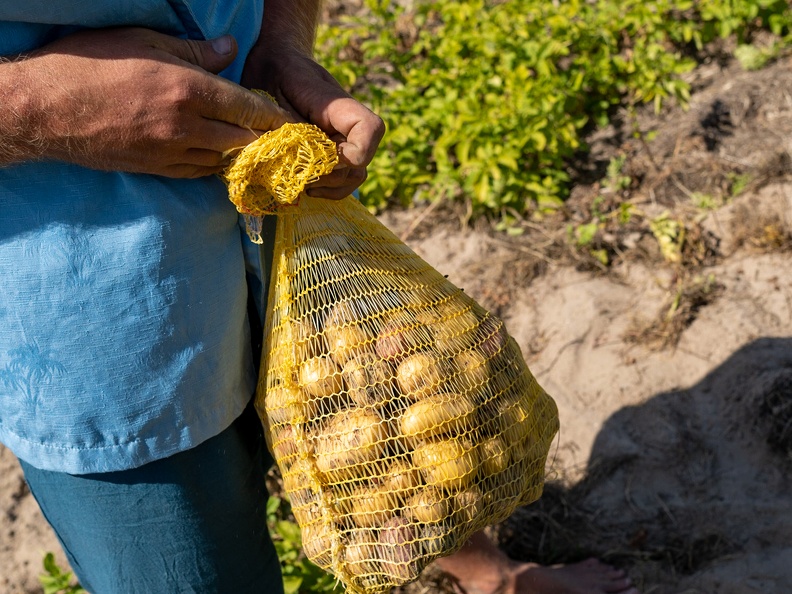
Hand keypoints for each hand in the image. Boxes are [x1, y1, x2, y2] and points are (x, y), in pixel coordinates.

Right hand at [20, 27, 291, 177]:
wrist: (45, 108)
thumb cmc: (91, 63)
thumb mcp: (144, 42)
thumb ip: (194, 51)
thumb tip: (231, 50)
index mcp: (187, 90)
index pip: (247, 107)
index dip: (272, 115)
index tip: (289, 120)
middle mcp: (185, 126)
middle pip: (242, 139)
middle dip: (263, 138)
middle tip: (278, 137)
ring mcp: (171, 152)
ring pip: (223, 160)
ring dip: (241, 155)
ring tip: (255, 149)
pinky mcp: (156, 169)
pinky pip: (198, 172)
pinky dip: (215, 166)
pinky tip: (221, 158)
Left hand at [242, 47, 384, 198]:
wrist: (276, 62)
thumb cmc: (272, 72)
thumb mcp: (272, 94)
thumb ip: (286, 127)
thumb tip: (292, 162)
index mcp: (337, 106)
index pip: (369, 129)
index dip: (354, 152)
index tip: (322, 158)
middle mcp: (346, 126)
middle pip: (359, 165)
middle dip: (330, 178)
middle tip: (299, 177)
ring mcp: (342, 141)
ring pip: (353, 177)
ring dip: (329, 187)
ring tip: (301, 184)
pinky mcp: (332, 153)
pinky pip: (342, 180)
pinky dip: (327, 189)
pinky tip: (305, 186)